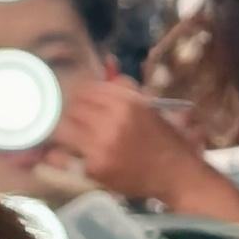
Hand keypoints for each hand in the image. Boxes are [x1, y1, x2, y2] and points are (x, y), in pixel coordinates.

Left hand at [52, 72, 238, 235]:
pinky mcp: (95, 167)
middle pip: (72, 108)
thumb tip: (107, 64)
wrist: (175, 174)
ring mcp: (102, 145)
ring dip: (63, 132)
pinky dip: (64, 155)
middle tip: (70, 120)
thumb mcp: (148, 107)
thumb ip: (125, 88)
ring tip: (66, 136)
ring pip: (64, 129)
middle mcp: (112, 121)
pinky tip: (67, 155)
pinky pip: (67, 156)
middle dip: (70, 113)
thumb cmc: (163, 139)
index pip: (86, 90)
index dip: (79, 95)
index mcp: (126, 103)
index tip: (78, 101)